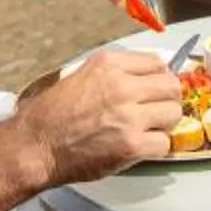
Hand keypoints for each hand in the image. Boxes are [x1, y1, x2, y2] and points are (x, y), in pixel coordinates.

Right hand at [14, 49, 181, 184]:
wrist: (36, 145)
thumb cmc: (52, 114)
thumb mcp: (82, 75)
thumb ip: (115, 73)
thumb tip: (147, 76)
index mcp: (109, 65)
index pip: (157, 63)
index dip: (160, 78)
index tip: (156, 88)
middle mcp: (122, 86)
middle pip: (172, 86)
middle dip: (167, 99)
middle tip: (157, 110)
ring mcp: (129, 116)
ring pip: (173, 113)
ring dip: (164, 124)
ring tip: (148, 129)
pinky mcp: (132, 145)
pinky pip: (164, 143)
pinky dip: (155, 147)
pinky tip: (140, 147)